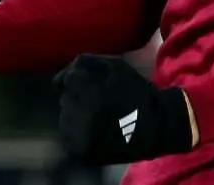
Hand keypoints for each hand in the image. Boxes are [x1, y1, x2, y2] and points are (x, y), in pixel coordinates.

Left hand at [54, 55, 194, 165]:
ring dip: (76, 114)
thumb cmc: (134, 91)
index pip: (67, 79)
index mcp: (91, 89)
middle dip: (78, 97)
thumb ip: (85, 63)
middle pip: (66, 98)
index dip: (79, 81)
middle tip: (100, 103)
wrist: (155, 126)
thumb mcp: (114, 65)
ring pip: (65, 116)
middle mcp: (83, 112)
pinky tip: (95, 130)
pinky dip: (77, 132)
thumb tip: (58, 78)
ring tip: (99, 117)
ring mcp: (80, 134)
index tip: (94, 86)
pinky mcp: (81, 151)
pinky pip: (68, 136)